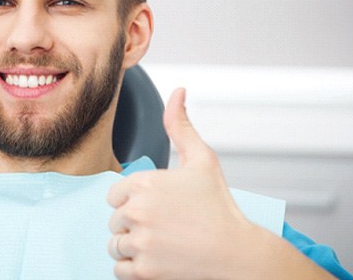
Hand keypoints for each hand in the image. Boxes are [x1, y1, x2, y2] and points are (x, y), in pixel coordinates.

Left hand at [107, 88, 335, 279]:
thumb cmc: (219, 206)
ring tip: (161, 243)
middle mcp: (135, 211)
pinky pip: (119, 269)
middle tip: (165, 226)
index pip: (115, 195)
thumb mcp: (202, 159)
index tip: (159, 207)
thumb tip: (178, 91)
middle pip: (115, 220)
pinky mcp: (143, 270)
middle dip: (134, 224)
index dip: (135, 201)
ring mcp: (139, 242)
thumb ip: (181, 125)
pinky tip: (156, 259)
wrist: (237, 252)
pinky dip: (133, 268)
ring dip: (132, 246)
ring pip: (115, 245)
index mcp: (143, 183)